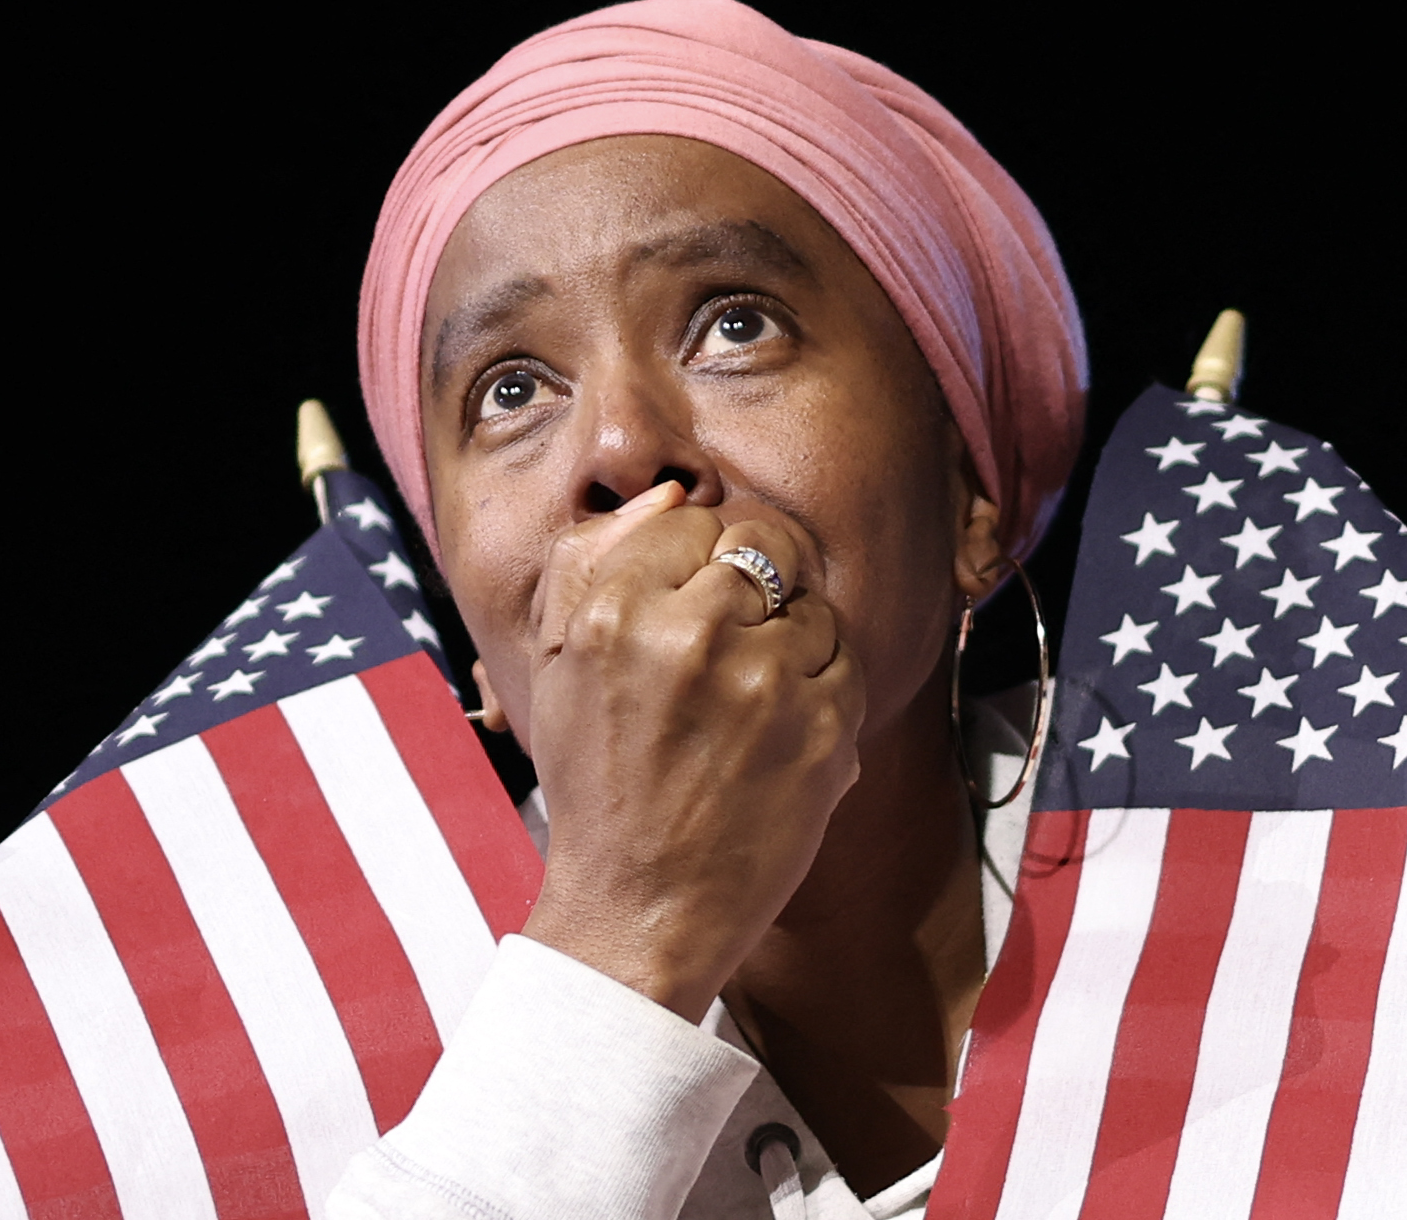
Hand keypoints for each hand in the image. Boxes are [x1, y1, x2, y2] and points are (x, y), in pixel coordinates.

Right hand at [516, 482, 865, 1020]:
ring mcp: (766, 682)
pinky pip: (847, 661)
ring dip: (794, 637)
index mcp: (614, 612)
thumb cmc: (598, 785)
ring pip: (814, 602)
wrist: (639, 910)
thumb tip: (670, 494)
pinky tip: (783, 729)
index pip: (694, 519)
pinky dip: (824, 687)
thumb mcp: (559, 665)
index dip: (701, 559)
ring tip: (753, 698)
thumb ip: (596, 562)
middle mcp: (690, 634)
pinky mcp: (824, 729)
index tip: (694, 605)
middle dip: (761, 581)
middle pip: (765, 542)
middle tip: (740, 637)